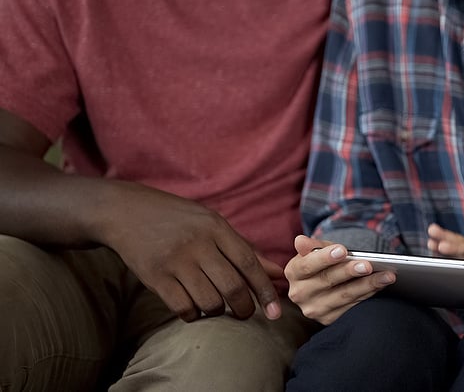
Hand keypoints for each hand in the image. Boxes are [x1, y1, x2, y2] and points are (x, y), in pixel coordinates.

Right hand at [97, 181, 280, 322]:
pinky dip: (193, 314)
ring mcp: (174, 261)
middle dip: (245, 308)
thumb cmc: (177, 219)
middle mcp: (197, 244)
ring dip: (218, 312)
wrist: (125, 211)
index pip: (248, 262)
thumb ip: (245, 249)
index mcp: (215, 227)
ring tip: (216, 305)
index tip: (276, 311)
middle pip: (232, 287)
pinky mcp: (154, 277)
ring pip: (209, 302)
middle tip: (246, 313)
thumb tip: (277, 272)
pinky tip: (193, 306)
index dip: (265, 289)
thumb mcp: (212, 224)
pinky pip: (183, 308)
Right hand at [284, 235, 394, 324]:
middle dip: (350, 271)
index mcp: (293, 273)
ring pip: (344, 295)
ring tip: (386, 275)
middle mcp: (299, 294)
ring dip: (367, 285)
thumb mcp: (316, 251)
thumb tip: (300, 241)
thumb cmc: (321, 262)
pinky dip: (368, 295)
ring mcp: (314, 309)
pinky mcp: (328, 319)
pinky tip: (380, 286)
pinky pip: (351, 307)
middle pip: (327, 280)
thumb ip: (311, 246)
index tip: (343, 250)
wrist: (323, 284)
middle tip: (369, 264)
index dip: (325, 258)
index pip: (307, 265)